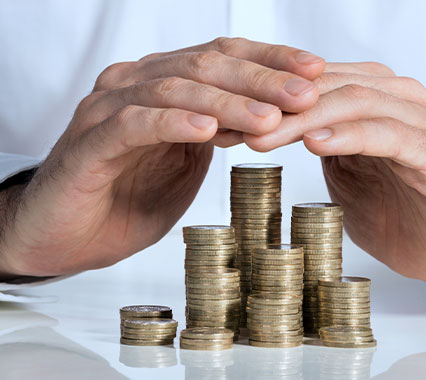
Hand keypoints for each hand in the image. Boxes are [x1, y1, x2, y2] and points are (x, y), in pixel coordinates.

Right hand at [0, 37, 324, 277]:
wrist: (67, 235)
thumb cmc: (129, 196)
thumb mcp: (188, 162)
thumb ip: (218, 133)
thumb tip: (268, 116)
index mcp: (165, 85)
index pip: (224, 57)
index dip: (271, 60)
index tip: (316, 71)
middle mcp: (137, 84)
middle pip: (206, 65)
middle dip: (261, 78)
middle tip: (305, 91)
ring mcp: (109, 109)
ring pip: (175, 88)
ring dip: (227, 101)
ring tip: (268, 116)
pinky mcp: (90, 142)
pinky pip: (135, 123)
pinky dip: (174, 123)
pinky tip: (207, 129)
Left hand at [239, 63, 425, 292]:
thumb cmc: (399, 213)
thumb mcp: (346, 176)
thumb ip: (321, 146)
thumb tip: (269, 132)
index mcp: (372, 101)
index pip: (311, 86)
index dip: (264, 100)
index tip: (221, 121)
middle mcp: (397, 100)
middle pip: (327, 87)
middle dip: (275, 107)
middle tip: (232, 127)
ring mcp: (420, 124)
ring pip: (355, 102)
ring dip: (304, 119)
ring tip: (262, 138)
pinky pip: (390, 135)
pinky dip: (351, 135)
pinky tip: (317, 144)